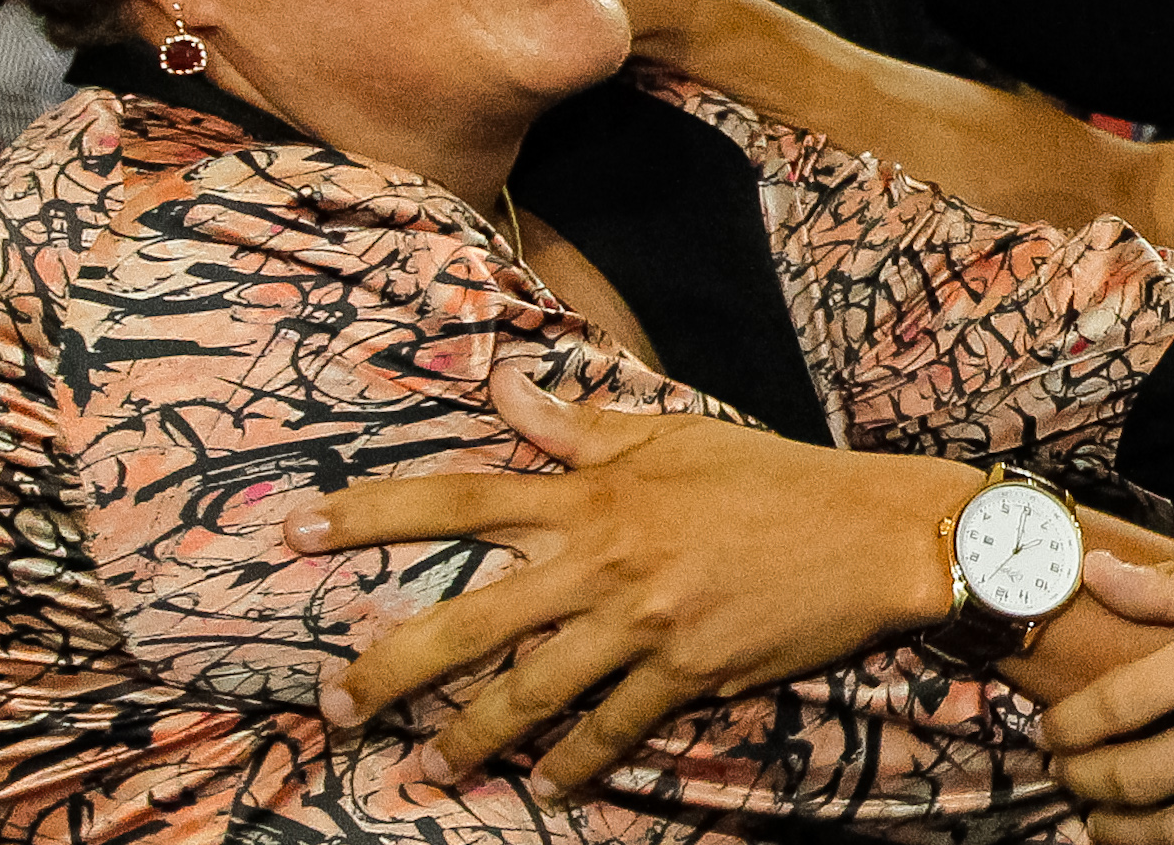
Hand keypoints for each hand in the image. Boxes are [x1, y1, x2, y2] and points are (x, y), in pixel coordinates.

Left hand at [282, 368, 965, 797]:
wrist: (878, 533)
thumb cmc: (774, 478)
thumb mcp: (677, 436)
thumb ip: (580, 426)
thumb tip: (500, 385)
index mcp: (597, 492)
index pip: (461, 496)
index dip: (371, 513)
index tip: (295, 531)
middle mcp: (606, 558)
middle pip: (468, 618)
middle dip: (389, 668)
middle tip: (335, 700)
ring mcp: (644, 623)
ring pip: (527, 694)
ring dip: (467, 740)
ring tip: (429, 770)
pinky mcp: (687, 674)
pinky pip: (607, 733)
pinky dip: (570, 766)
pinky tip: (545, 787)